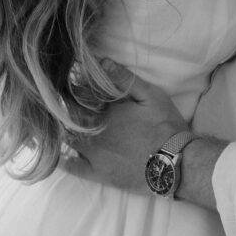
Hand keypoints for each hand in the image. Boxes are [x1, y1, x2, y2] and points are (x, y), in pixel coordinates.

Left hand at [63, 60, 187, 193]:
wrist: (175, 163)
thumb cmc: (165, 126)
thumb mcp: (151, 96)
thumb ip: (126, 79)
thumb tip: (103, 62)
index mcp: (104, 111)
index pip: (78, 96)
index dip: (72, 88)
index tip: (68, 82)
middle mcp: (94, 133)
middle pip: (68, 118)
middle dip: (64, 109)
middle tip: (61, 103)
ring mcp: (94, 155)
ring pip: (68, 140)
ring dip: (62, 130)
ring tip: (60, 125)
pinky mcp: (99, 173)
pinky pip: (74, 168)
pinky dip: (63, 161)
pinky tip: (59, 156)